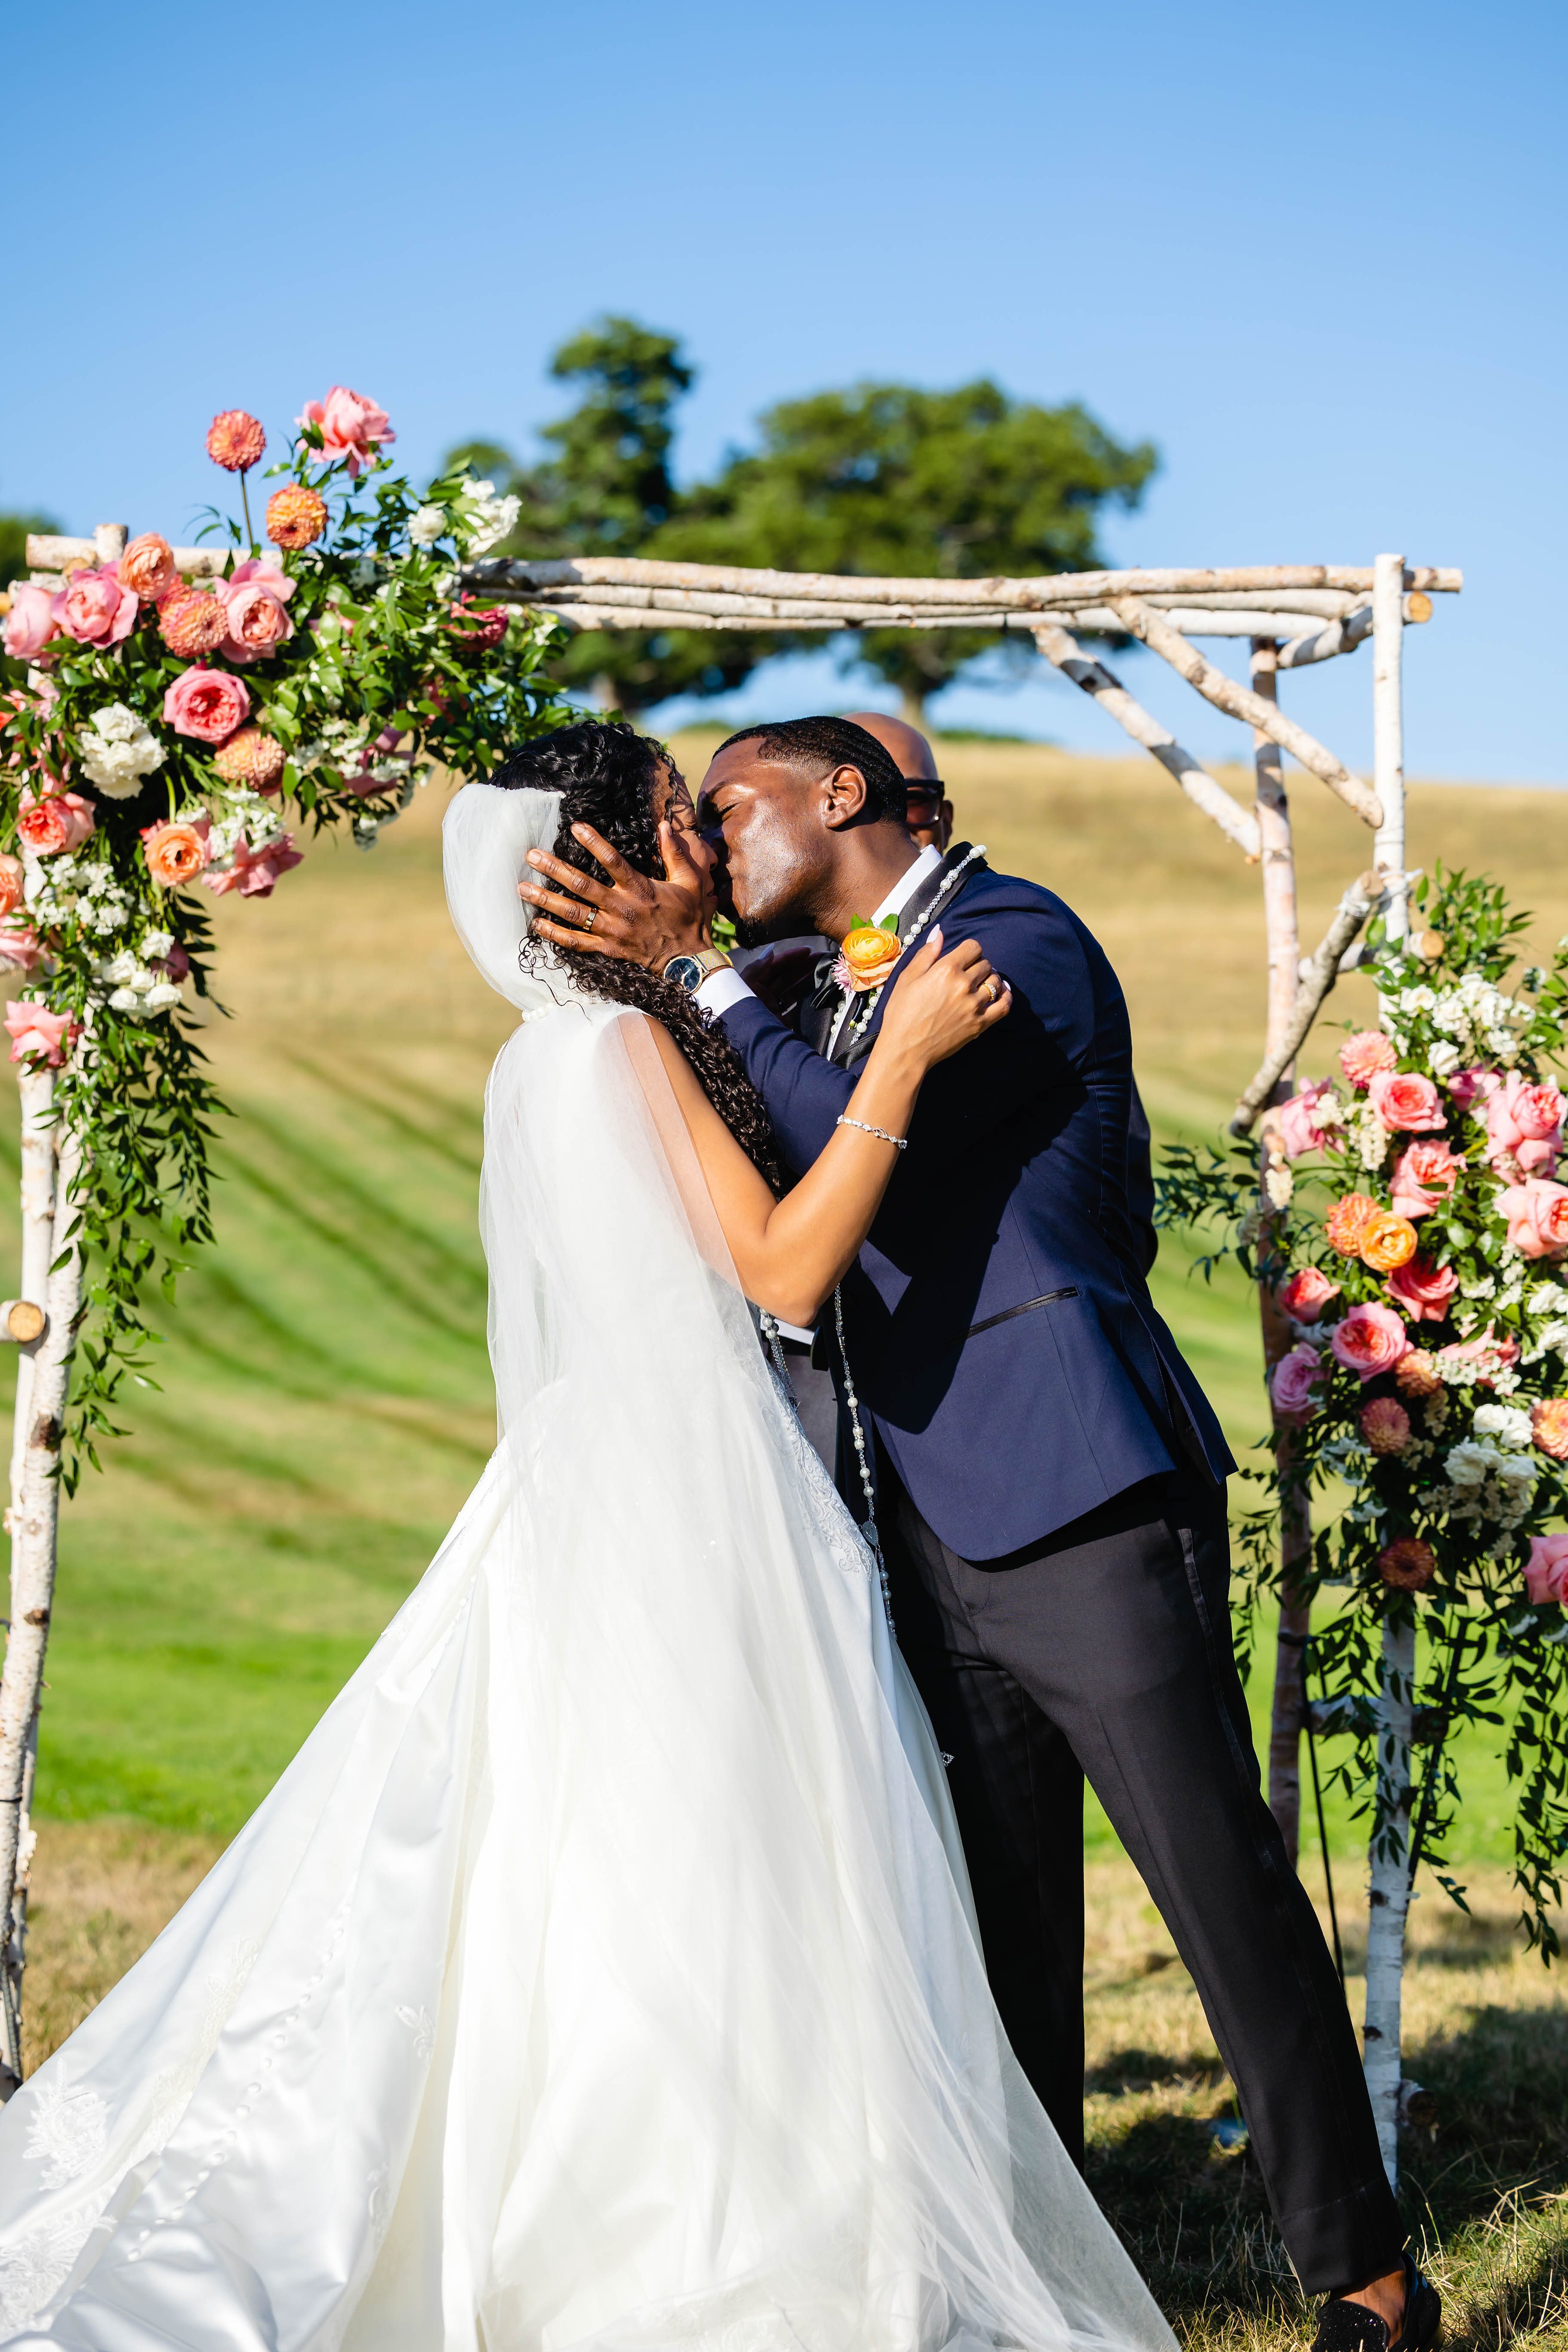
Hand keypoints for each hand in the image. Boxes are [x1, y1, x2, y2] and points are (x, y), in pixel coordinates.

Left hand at [519, 819, 705, 969]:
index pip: (613, 861)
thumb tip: (664, 825)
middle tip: (531, 856)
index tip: (574, 827)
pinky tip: (536, 924)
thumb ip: (675, 853)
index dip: (593, 843)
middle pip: (582, 886)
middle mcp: (622, 909)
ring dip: (546, 900)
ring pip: (573, 914)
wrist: (688, 961)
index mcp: (640, 889)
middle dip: (554, 870)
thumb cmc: (689, 918)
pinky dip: (555, 934)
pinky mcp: (607, 948)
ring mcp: (612, 931)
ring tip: (522, 888)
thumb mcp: (690, 882)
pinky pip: (576, 942)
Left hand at [741, 943, 818, 1023]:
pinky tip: (818, 992)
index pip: (775, 966)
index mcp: (753, 984)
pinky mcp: (780, 1023)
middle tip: (821, 960)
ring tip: (823, 972)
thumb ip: (757, 968)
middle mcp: (763, 995)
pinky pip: (796, 1009)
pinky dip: (806, 1001)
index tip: (808, 951)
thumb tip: (771, 952)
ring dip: (808, 981)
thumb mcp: (745, 985)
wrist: (744, 1041)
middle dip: (804, 967)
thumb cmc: (740, 1010)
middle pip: (787, 977)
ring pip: (793, 991)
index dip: (791, 957)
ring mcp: (773, 1009)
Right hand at [873, 929, 1010, 1072]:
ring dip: (990, 979)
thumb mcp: (907, 978)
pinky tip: (1002, 992)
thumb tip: (940, 932)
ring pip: (995, 982)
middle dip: (978, 965)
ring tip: (981, 983)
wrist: (906, 1049)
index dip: (969, 950)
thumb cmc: (901, 1013)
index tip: (963, 957)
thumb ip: (927, 953)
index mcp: (946, 970)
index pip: (973, 947)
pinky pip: (1004, 1005)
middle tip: (968, 973)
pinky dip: (1006, 996)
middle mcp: (964, 985)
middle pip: (985, 964)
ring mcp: (974, 1005)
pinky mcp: (980, 1024)